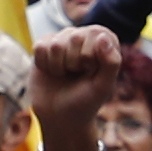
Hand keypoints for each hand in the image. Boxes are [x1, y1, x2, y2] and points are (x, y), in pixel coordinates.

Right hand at [29, 27, 121, 150]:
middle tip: (76, 74)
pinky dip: (44, 64)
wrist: (59, 114)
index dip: (91, 59)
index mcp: (107, 42)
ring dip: (58, 66)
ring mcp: (64, 39)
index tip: (91, 72)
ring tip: (64, 74)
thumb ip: (111, 62)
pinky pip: (40, 47)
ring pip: (56, 44)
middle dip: (73, 63)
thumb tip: (103, 37)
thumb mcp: (103, 86)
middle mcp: (86, 36)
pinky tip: (51, 71)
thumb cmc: (86, 100)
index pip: (97, 36)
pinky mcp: (44, 45)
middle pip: (75, 37)